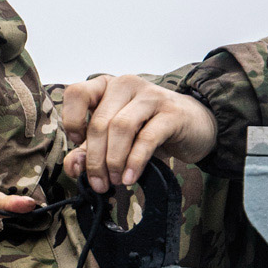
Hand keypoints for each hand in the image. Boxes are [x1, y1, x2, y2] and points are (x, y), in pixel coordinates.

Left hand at [61, 75, 216, 192]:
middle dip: (95, 159)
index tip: (79, 145)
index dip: (72, 122)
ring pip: (120, 128)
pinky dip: (134, 162)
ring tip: (114, 181)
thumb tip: (72, 167)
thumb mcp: (115, 139)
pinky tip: (130, 178)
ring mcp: (150, 95)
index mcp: (106, 86)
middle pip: (99, 122)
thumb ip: (89, 150)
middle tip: (98, 183)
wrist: (195, 125)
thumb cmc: (149, 129)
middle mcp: (126, 85)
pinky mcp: (171, 112)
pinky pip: (146, 138)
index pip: (76, 94)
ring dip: (113, 160)